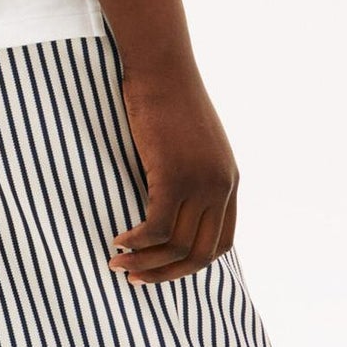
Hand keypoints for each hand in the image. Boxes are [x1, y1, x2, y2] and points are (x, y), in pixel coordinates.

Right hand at [108, 57, 238, 284]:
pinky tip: (117, 240)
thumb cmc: (164, 99)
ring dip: (146, 263)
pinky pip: (157, 227)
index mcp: (229, 181)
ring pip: (178, 246)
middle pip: (203, 253)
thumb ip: (187, 175)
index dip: (192, 263)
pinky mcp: (175, 176)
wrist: (160, 68)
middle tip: (135, 278)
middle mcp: (222, 186)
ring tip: (117, 263)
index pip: (222, 242)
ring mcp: (201, 183)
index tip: (161, 268)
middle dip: (168, 274)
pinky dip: (136, 241)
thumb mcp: (187, 143)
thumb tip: (163, 203)